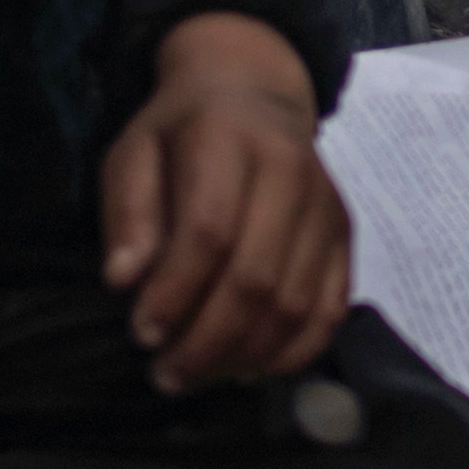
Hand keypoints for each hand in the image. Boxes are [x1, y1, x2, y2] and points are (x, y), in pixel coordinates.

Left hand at [101, 10, 349, 390]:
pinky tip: (249, 367)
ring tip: (198, 375)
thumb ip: (127, 212)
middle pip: (255, 277)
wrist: (253, 93)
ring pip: (295, 303)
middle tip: (166, 374)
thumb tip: (123, 280)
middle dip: (206, 340)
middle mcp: (292, 170)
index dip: (174, 292)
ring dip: (245, 355)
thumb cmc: (180, 133)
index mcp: (230, 139)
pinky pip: (331, 309)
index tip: (142, 333)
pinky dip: (293, 352)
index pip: (209, 230)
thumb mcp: (134, 153)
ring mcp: (326, 206)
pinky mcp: (345, 235)